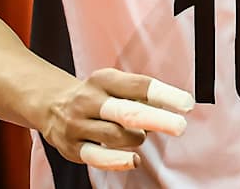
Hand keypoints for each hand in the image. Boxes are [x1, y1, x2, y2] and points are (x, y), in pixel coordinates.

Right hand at [37, 68, 193, 170]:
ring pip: (115, 136)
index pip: (139, 85)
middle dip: (156, 119)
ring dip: (137, 138)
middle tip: (179, 127)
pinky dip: (117, 160)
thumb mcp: (116, 84)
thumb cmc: (97, 95)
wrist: (51, 105)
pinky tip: (134, 160)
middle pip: (126, 111)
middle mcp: (89, 100)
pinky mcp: (72, 147)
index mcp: (104, 79)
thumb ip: (142, 95)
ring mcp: (78, 124)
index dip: (165, 95)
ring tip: (141, 136)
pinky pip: (97, 156)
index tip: (187, 104)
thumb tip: (176, 108)